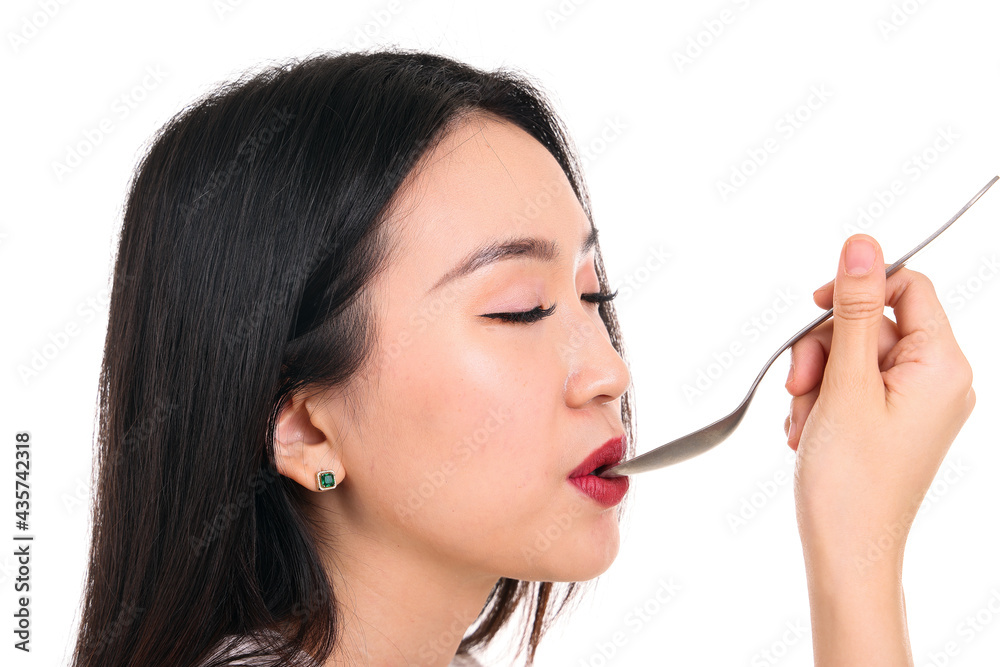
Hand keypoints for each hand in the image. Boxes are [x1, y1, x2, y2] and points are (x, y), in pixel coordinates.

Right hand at [783, 233, 975, 664]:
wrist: (847, 552)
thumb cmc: (852, 483)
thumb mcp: (845, 383)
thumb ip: (855, 311)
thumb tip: (864, 246)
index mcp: (942, 366)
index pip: (909, 288)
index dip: (858, 290)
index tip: (818, 308)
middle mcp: (937, 381)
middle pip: (872, 323)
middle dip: (824, 349)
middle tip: (802, 386)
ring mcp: (914, 404)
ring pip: (853, 355)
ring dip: (817, 379)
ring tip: (804, 418)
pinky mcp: (891, 421)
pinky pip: (851, 385)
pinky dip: (822, 400)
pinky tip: (810, 429)